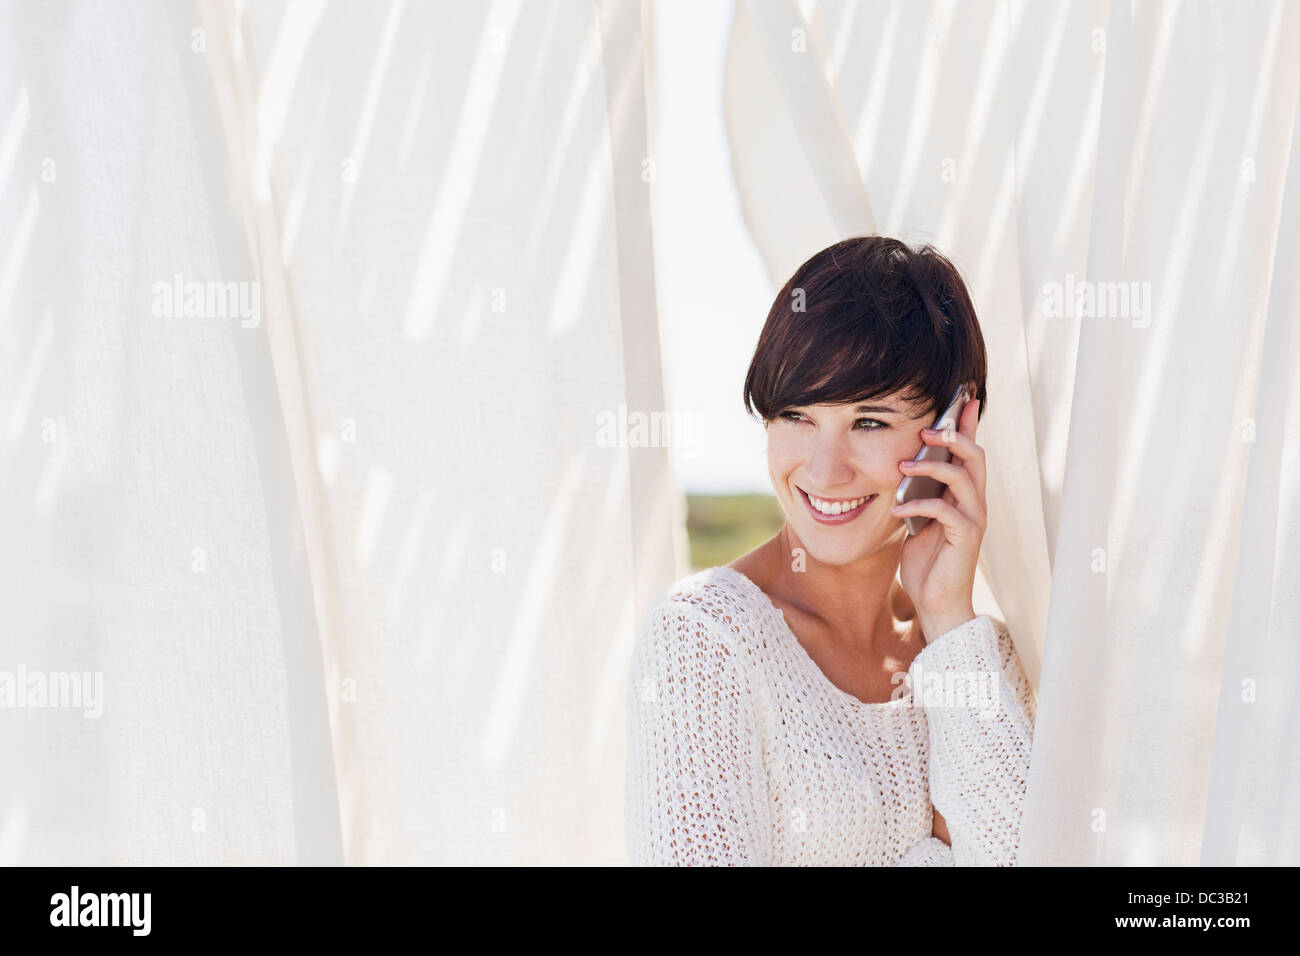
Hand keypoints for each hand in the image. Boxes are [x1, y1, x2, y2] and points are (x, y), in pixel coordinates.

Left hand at [891, 394, 985, 641]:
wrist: (936, 601)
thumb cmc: (926, 561)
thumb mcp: (918, 519)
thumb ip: (919, 493)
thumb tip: (904, 466)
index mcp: (964, 494)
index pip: (970, 451)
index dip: (967, 424)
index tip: (962, 396)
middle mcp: (975, 502)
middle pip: (976, 456)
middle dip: (954, 436)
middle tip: (927, 429)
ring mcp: (973, 519)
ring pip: (964, 478)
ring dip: (933, 466)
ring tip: (904, 466)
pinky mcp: (965, 538)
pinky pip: (946, 511)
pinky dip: (919, 506)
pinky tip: (897, 510)